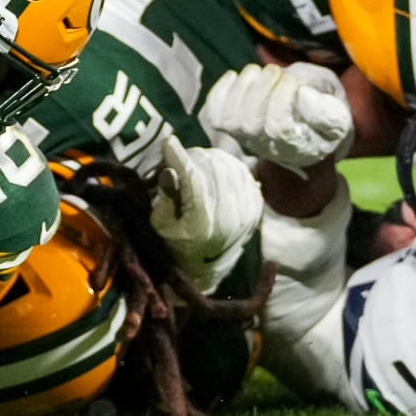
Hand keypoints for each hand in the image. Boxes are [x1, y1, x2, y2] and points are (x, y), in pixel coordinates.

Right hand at [150, 137, 263, 293]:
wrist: (206, 273)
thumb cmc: (176, 249)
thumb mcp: (160, 228)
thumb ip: (164, 199)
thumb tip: (170, 171)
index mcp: (203, 221)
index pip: (194, 177)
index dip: (179, 156)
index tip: (168, 142)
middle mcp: (229, 215)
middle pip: (212, 167)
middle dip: (193, 156)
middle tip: (179, 156)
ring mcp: (246, 211)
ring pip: (230, 167)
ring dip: (210, 158)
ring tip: (196, 162)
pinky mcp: (255, 209)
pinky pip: (245, 175)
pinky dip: (229, 166)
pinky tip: (217, 167)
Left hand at [204, 62, 352, 168]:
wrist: (303, 127)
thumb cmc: (322, 114)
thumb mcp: (338, 112)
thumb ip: (326, 109)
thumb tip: (302, 95)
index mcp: (298, 148)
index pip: (278, 128)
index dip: (282, 98)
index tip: (292, 79)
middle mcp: (267, 149)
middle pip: (250, 123)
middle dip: (261, 89)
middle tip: (276, 70)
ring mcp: (244, 140)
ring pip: (229, 118)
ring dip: (242, 87)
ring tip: (260, 71)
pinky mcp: (227, 128)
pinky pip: (213, 113)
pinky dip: (220, 91)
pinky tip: (235, 76)